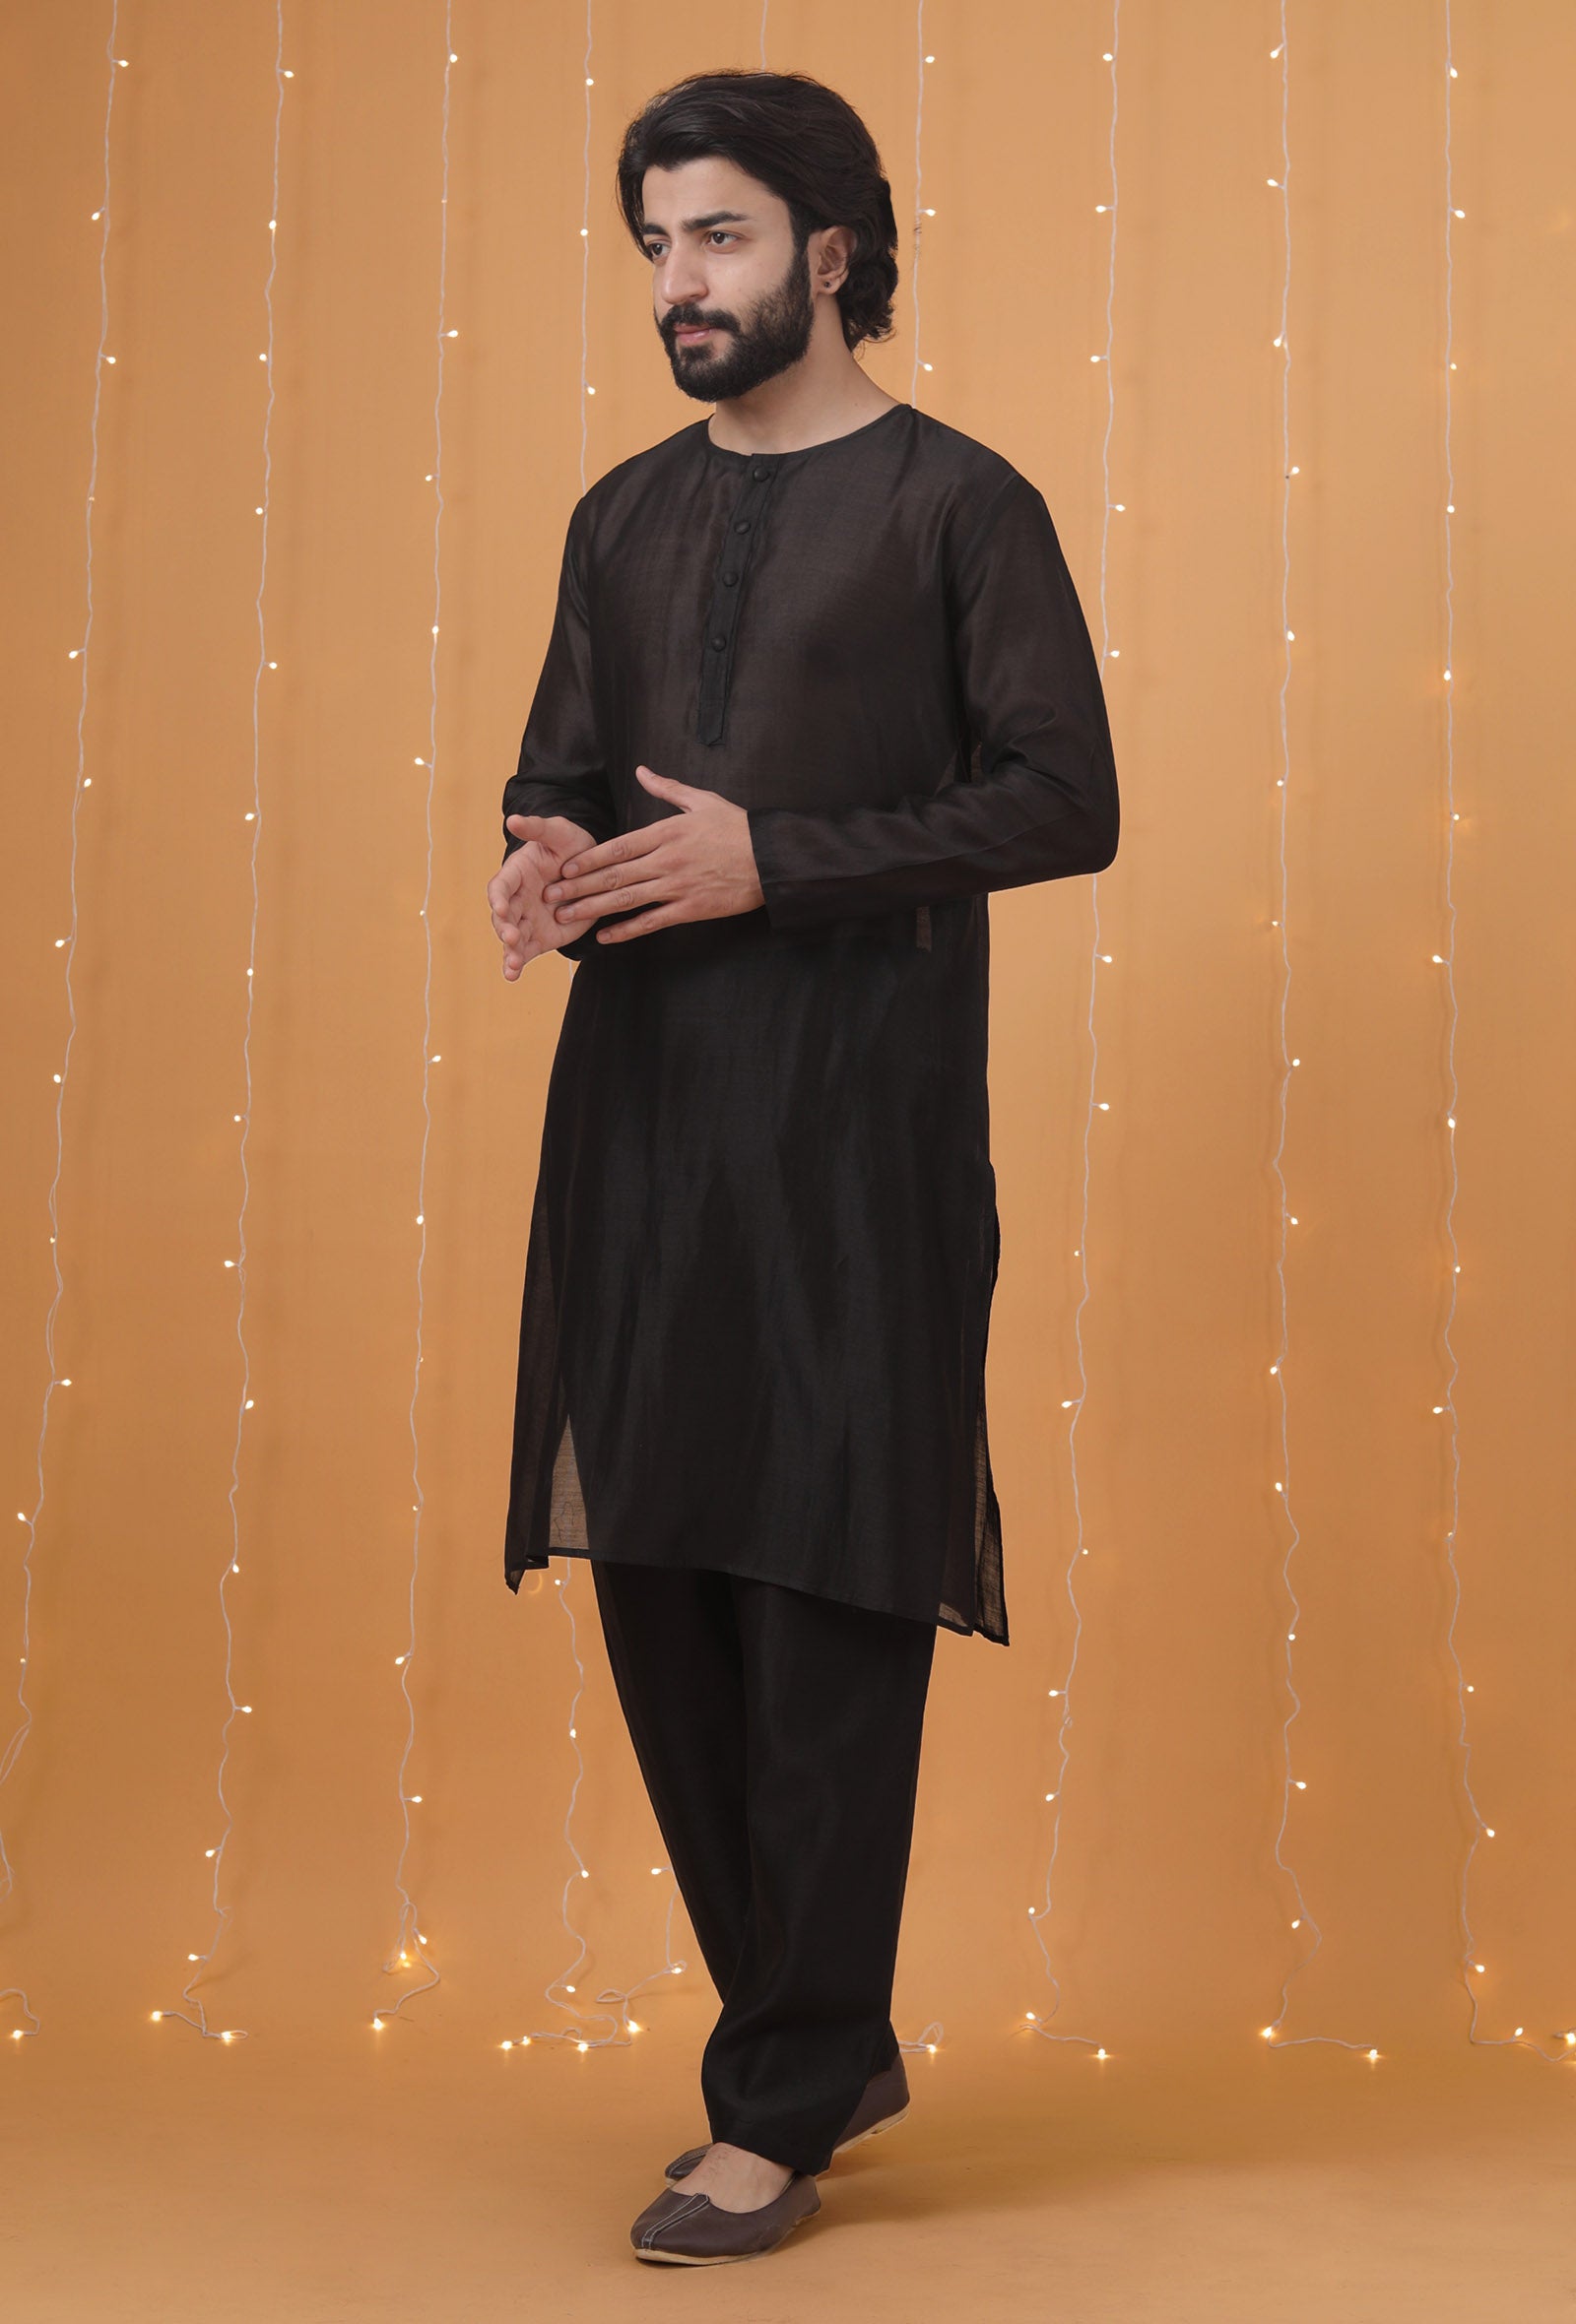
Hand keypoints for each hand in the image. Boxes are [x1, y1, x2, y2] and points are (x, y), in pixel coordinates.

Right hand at [489, 814, 595, 979]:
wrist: (591, 868)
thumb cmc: (570, 845)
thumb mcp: (558, 832)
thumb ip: (537, 828)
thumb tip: (512, 819)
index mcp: (516, 874)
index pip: (500, 887)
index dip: (499, 897)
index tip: (502, 906)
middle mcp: (517, 899)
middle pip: (503, 917)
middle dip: (505, 928)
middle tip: (512, 937)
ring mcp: (527, 920)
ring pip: (512, 939)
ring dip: (510, 952)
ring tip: (512, 965)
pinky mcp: (540, 937)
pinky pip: (525, 952)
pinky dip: (516, 964)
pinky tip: (512, 976)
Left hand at [540, 766, 764, 943]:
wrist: (772, 857)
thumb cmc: (738, 827)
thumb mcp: (702, 800)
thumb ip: (667, 788)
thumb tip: (641, 771)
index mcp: (666, 832)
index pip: (617, 846)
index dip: (588, 859)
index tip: (564, 867)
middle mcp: (666, 860)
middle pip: (613, 875)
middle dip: (578, 886)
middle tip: (551, 895)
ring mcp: (677, 886)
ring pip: (626, 899)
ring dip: (593, 908)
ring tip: (567, 916)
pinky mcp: (691, 909)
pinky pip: (652, 921)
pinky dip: (627, 930)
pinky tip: (606, 936)